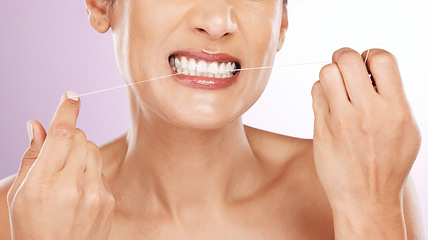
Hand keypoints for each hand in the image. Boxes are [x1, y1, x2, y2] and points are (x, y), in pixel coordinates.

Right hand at [7, 92, 114, 239]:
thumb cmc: (32, 227)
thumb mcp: (20, 195)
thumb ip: (31, 157)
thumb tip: (37, 124)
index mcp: (45, 184)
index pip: (62, 136)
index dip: (67, 112)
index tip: (72, 96)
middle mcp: (74, 187)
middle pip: (80, 138)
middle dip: (68, 138)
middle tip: (56, 155)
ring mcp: (96, 195)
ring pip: (93, 151)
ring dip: (80, 153)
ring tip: (66, 177)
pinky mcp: (108, 200)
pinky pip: (100, 170)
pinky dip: (89, 172)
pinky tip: (78, 192)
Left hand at [311, 48, 420, 236]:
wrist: (365, 198)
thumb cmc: (388, 164)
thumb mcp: (406, 130)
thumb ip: (393, 97)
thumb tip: (374, 71)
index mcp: (395, 109)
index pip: (381, 59)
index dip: (371, 56)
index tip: (368, 67)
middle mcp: (367, 112)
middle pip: (347, 59)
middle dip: (345, 57)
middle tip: (345, 68)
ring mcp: (341, 119)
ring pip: (326, 73)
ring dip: (331, 74)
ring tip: (338, 87)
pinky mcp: (322, 128)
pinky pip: (316, 93)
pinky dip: (321, 91)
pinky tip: (329, 104)